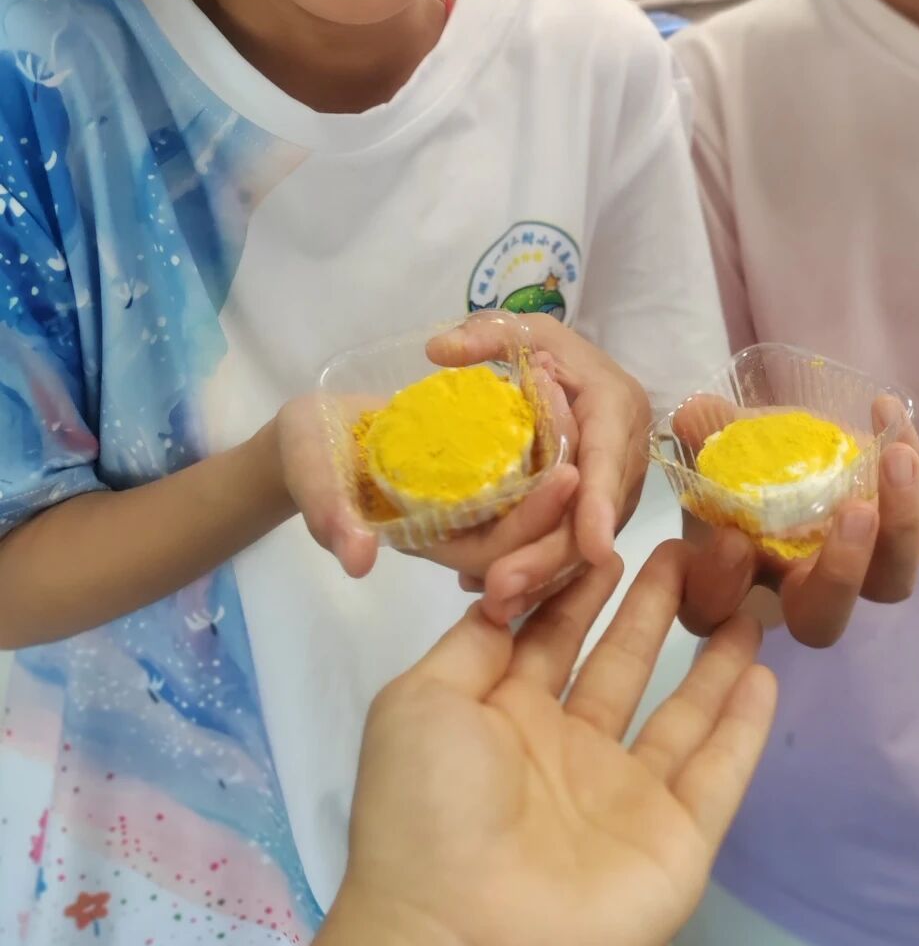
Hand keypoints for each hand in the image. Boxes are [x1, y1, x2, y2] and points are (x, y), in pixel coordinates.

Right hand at [271, 391, 580, 584]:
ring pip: (540, 493)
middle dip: (565, 485)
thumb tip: (357, 557)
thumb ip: (331, 516)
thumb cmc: (311, 456)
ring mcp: (478, 494)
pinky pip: (532, 456)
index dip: (533, 520)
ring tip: (569, 393)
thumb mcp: (313, 481)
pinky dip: (547, 428)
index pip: (499, 549)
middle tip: (579, 418)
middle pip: (534, 528)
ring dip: (563, 448)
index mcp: (431, 540)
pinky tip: (556, 387)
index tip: (566, 473)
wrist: (313, 432)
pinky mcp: (486, 461)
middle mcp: (463, 527)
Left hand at [336, 543, 775, 945]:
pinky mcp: (677, 840)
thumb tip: (512, 584)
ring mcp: (625, 798)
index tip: (615, 529)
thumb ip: (474, 640)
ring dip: (711, 656)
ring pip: (679, 712)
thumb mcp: (421, 702)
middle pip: (620, 662)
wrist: (459, 945)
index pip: (551, 634)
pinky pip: (719, 771)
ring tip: (743, 595)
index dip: (582, 584)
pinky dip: (744, 725)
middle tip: (691, 545)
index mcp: (500, 718)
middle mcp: (566, 752)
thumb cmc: (429, 810)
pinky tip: (766, 670)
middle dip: (652, 605)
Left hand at [428, 314, 651, 622]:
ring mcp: (618, 490)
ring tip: (496, 604)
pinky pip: (578, 549)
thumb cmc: (552, 352)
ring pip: (588, 543)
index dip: (599, 504)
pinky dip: (543, 576)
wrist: (577, 373)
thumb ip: (485, 336)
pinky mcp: (603, 512)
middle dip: (552, 557)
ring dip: (545, 578)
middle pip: (595, 517)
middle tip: (502, 587)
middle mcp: (625, 456)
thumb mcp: (524, 332)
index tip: (593, 546)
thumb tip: (437, 350)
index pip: (606, 459)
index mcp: (614, 408)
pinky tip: (504, 601)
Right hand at [677, 394, 918, 647]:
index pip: (718, 613)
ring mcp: (861, 570)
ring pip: (892, 583)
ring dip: (902, 524)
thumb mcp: (724, 440)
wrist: (800, 444)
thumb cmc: (753, 454)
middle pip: (822, 621)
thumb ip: (707, 432)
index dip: (722, 589)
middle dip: (841, 573)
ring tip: (896, 457)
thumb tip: (694, 417)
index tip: (731, 540)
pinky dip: (916, 478)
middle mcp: (803, 589)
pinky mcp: (901, 539)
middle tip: (854, 511)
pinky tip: (896, 423)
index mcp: (742, 577)